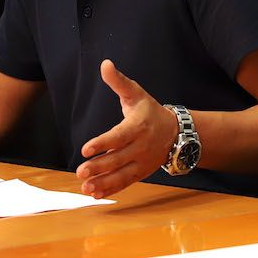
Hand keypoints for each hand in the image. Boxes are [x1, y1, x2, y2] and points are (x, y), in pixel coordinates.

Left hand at [76, 60, 178, 198]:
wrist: (176, 132)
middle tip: (80, 171)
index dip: (102, 143)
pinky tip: (95, 193)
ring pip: (121, 175)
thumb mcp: (136, 93)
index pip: (118, 136)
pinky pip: (125, 182)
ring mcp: (141, 161)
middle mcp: (140, 146)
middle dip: (99, 166)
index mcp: (137, 126)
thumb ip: (118, 81)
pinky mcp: (141, 172)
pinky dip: (111, 189)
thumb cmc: (150, 111)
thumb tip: (105, 64)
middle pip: (118, 158)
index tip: (86, 149)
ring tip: (85, 187)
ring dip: (103, 182)